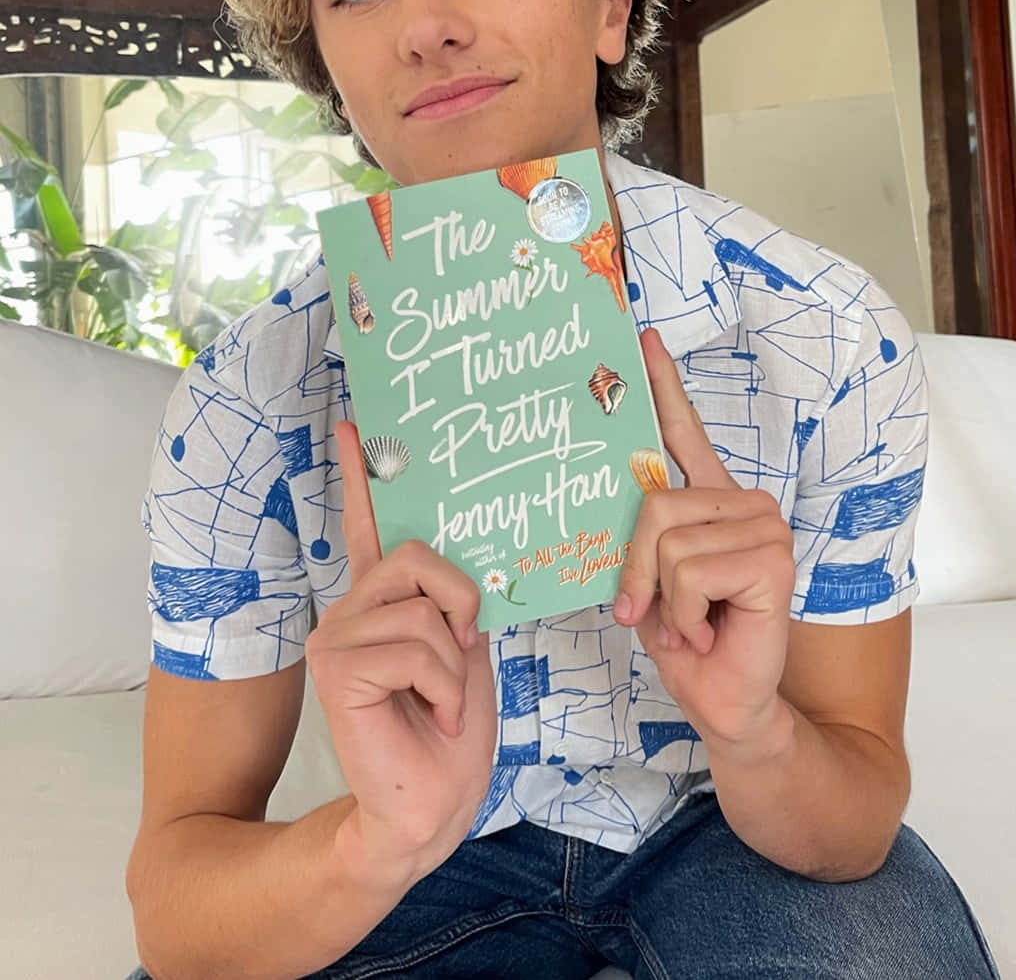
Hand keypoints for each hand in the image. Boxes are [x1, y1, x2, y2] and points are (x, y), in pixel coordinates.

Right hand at [305, 420, 496, 881]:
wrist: (430, 807)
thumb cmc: (450, 730)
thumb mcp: (465, 647)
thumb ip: (454, 598)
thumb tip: (462, 560)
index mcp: (383, 600)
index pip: (368, 525)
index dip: (361, 474)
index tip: (356, 424)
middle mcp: (352, 607)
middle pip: (419, 555)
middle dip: (462, 606)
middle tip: (460, 659)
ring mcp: (336, 633)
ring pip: (425, 607)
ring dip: (454, 665)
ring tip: (439, 702)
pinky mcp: (334, 665)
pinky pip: (416, 645)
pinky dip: (442, 687)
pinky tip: (427, 716)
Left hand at [614, 328, 795, 751]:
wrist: (731, 703)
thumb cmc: (691, 643)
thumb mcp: (651, 583)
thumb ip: (642, 539)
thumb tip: (619, 497)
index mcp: (711, 502)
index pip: (685, 434)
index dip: (664, 386)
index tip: (642, 339)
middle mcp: (743, 503)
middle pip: (652, 501)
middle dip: (636, 568)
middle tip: (648, 611)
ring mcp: (764, 525)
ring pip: (666, 539)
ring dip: (663, 599)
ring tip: (691, 624)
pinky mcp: (771, 556)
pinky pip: (688, 569)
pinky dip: (683, 613)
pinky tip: (710, 630)